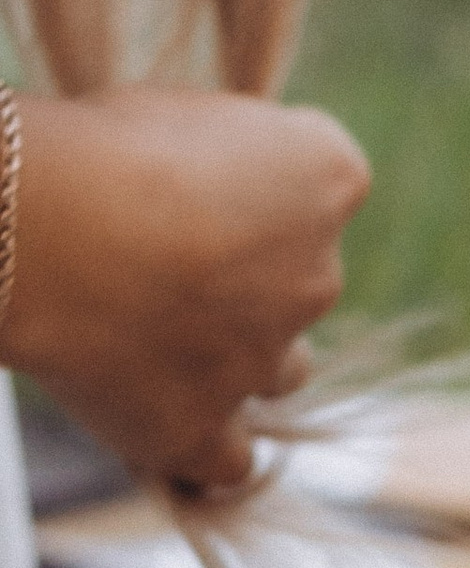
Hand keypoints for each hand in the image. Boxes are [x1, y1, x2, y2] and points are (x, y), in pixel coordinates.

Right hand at [1, 85, 370, 491]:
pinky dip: (206, 448)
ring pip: (280, 371)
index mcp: (328, 176)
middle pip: (299, 281)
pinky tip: (169, 426)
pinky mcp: (203, 428)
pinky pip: (227, 461)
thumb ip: (227, 150)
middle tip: (154, 256)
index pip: (320, 184)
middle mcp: (320, 274)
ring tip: (158, 334)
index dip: (251, 183)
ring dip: (239, 357)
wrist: (42, 228)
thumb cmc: (97, 144)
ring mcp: (264, 359)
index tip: (191, 175)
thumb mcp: (185, 106)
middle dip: (243, 273)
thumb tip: (214, 182)